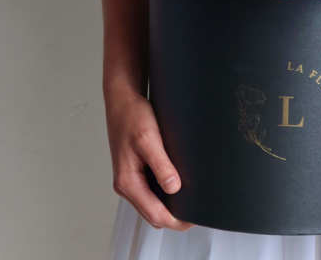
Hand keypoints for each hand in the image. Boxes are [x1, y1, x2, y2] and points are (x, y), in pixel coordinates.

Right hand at [104, 86, 194, 230]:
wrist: (123, 99)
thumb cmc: (132, 116)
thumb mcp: (149, 139)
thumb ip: (161, 164)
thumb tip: (173, 187)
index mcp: (128, 181)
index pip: (154, 214)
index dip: (176, 220)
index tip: (194, 218)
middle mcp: (127, 183)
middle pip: (153, 212)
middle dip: (174, 215)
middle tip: (197, 209)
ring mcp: (131, 176)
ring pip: (152, 201)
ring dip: (170, 204)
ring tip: (191, 198)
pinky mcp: (136, 168)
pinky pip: (152, 188)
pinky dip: (165, 191)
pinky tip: (179, 182)